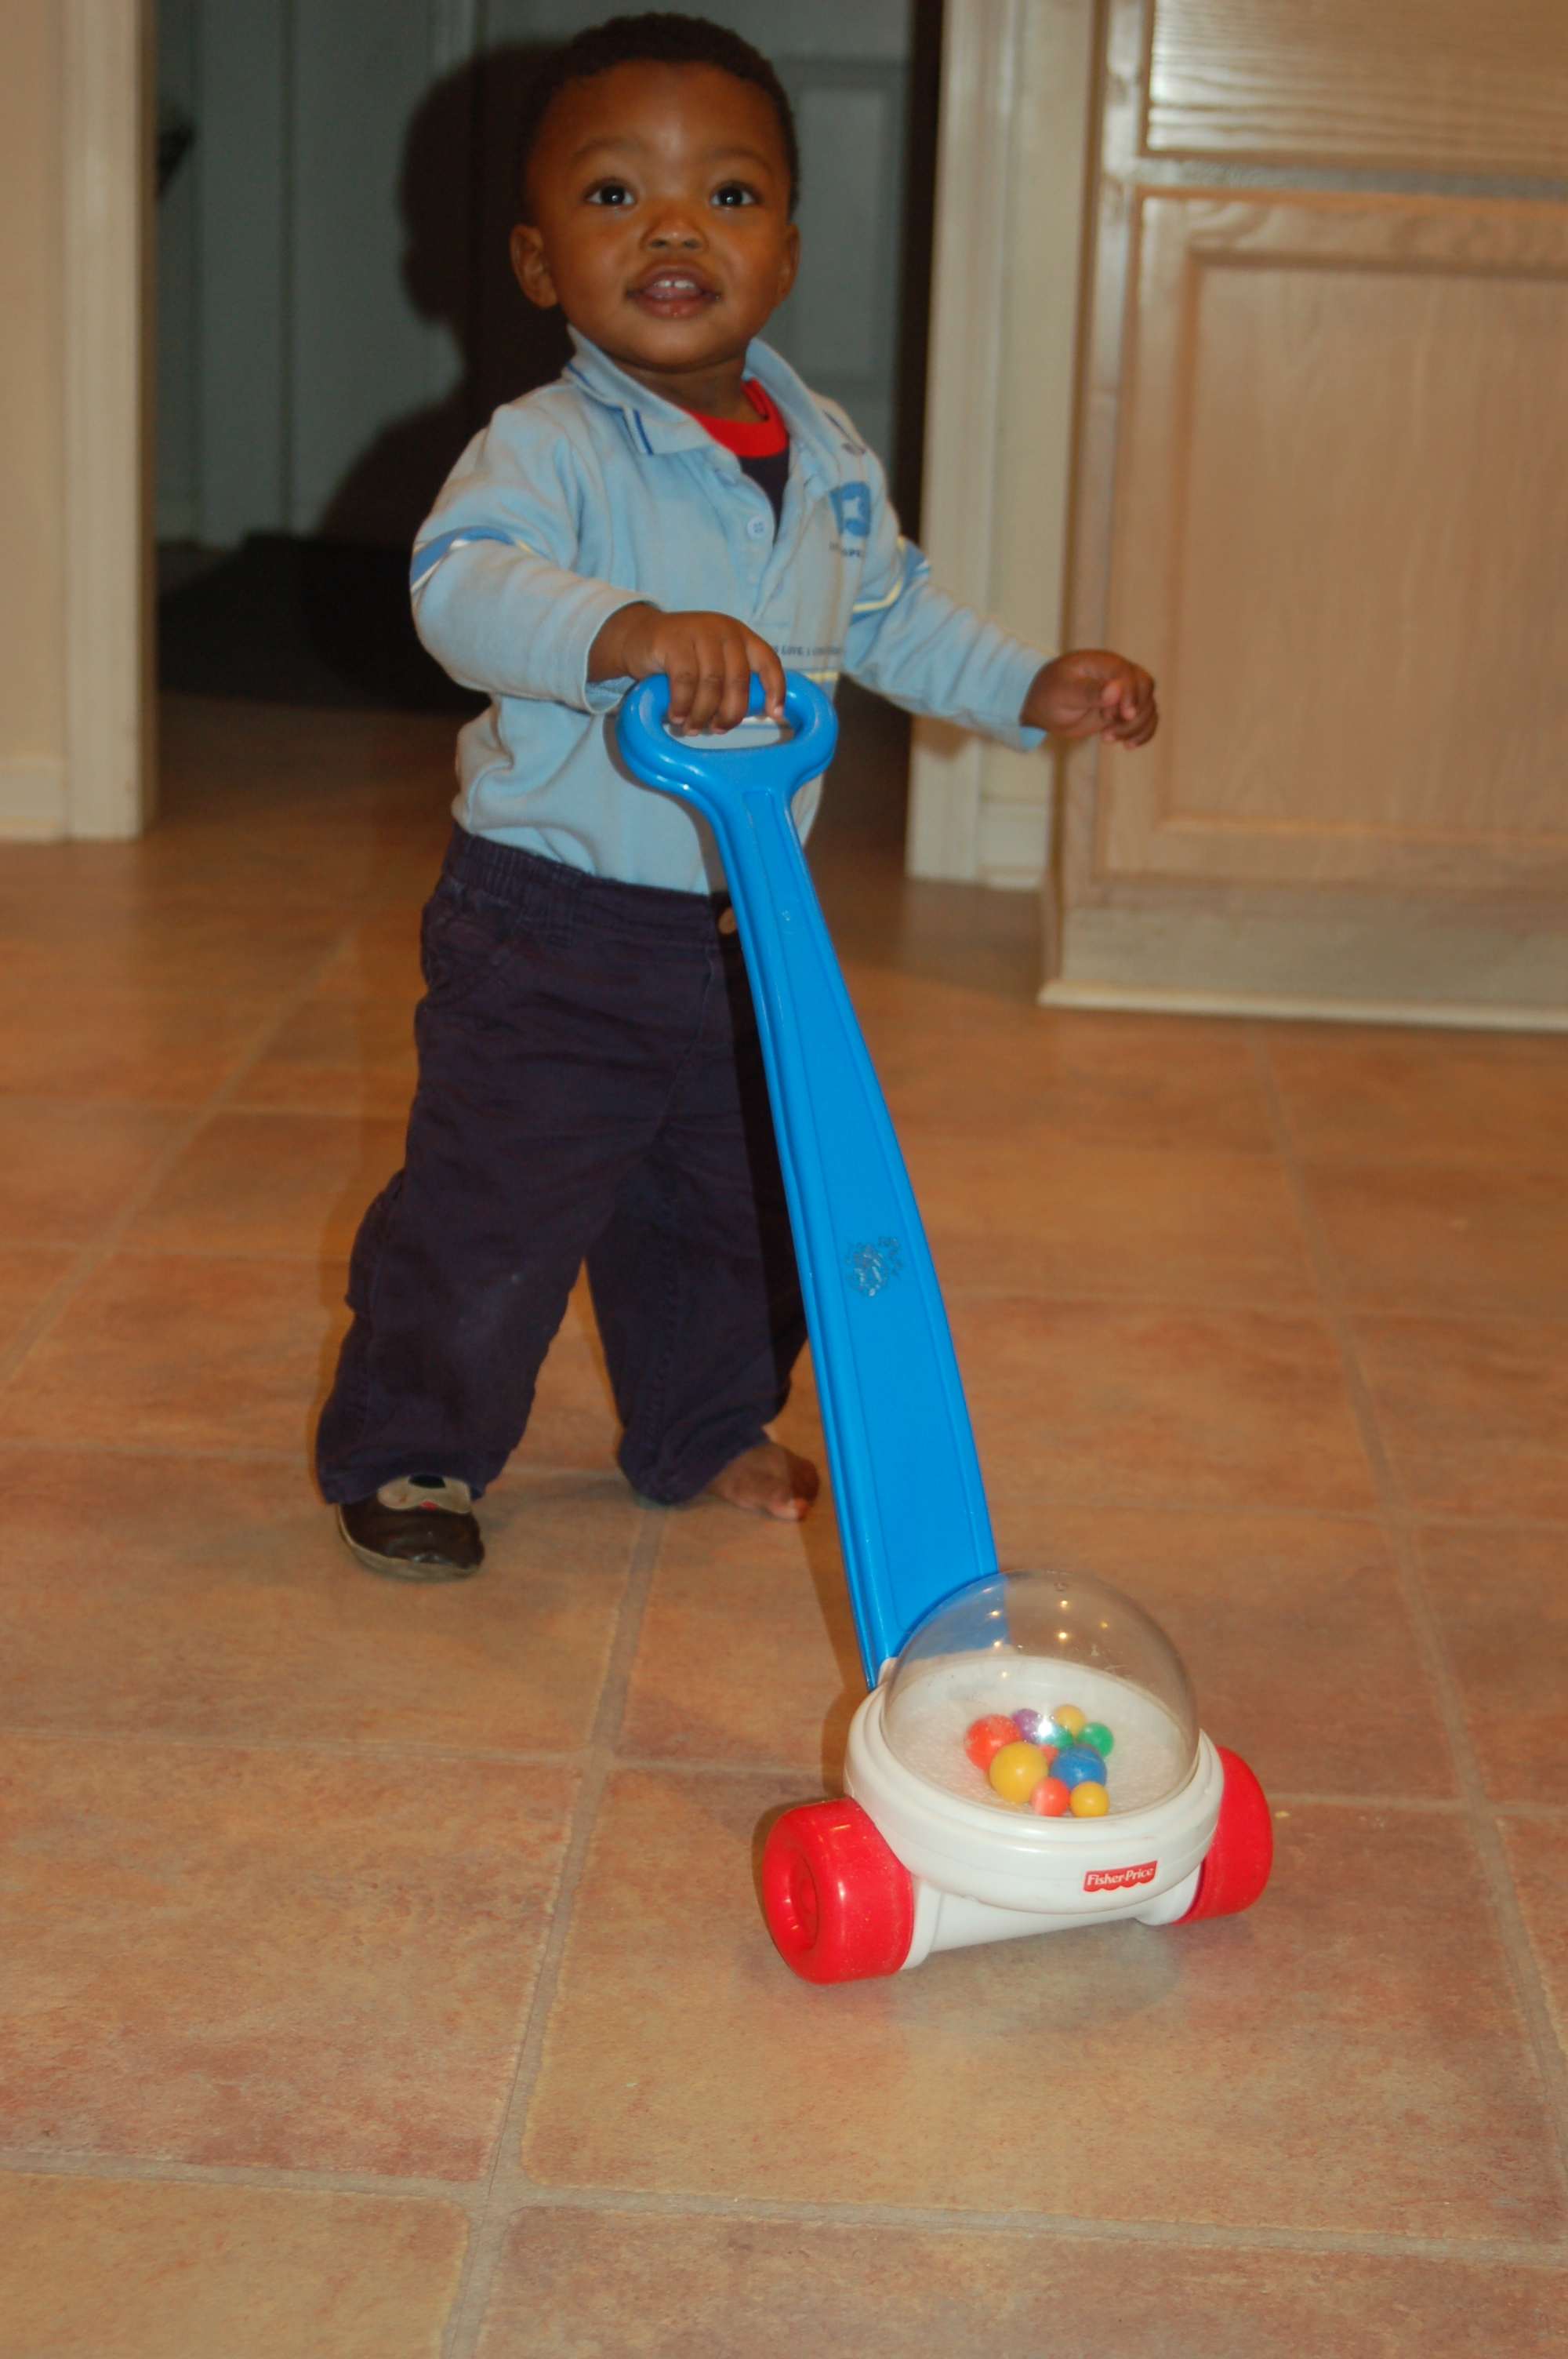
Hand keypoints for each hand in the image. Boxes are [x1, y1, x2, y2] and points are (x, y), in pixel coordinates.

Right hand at [589, 604, 785, 733]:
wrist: (638, 635)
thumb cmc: (681, 656)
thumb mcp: (712, 660)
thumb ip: (729, 678)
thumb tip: (745, 716)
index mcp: (740, 636)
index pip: (768, 661)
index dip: (775, 689)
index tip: (774, 715)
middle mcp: (724, 630)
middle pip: (739, 680)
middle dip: (731, 713)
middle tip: (718, 730)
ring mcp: (699, 632)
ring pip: (711, 684)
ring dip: (703, 713)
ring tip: (692, 728)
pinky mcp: (673, 641)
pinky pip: (684, 681)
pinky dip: (682, 705)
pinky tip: (676, 716)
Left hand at [1022, 649, 1157, 745]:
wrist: (1044, 706)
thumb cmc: (1049, 693)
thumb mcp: (1064, 692)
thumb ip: (1089, 691)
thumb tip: (1116, 690)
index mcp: (1104, 663)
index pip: (1129, 674)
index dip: (1131, 695)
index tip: (1125, 716)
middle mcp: (1119, 676)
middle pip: (1145, 689)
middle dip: (1134, 714)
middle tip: (1107, 732)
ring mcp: (1124, 693)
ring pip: (1148, 707)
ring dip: (1135, 727)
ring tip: (1107, 738)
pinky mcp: (1124, 711)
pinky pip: (1146, 720)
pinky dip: (1142, 733)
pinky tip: (1128, 746)